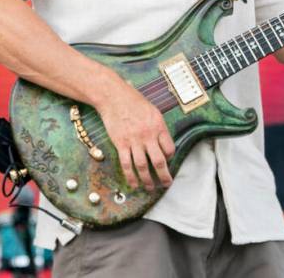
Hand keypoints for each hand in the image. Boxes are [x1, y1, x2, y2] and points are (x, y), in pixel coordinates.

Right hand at [95, 77, 174, 191]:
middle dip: (164, 176)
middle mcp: (148, 135)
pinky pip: (127, 164)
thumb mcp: (153, 111)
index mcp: (159, 126)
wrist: (113, 97)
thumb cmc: (133, 101)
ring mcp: (134, 140)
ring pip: (142, 166)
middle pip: (159, 161)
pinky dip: (131, 176)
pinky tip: (134, 184)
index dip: (170, 158)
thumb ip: (158, 127)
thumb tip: (163, 142)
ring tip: (150, 187)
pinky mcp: (120, 143)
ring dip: (147, 180)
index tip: (167, 161)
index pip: (169, 149)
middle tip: (166, 184)